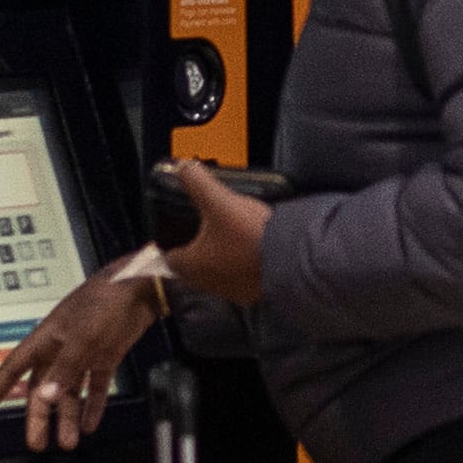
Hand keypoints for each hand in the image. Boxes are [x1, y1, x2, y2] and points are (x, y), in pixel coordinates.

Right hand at [0, 271, 165, 448]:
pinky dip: (92, 406)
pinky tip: (89, 423)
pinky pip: (93, 387)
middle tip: (37, 441)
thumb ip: (65, 368)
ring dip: (67, 417)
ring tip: (67, 441)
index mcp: (46, 339)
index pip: (14, 367)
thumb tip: (47, 397)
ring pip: (69, 392)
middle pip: (43, 389)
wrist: (140, 287)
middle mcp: (61, 348)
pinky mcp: (104, 356)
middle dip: (39, 416)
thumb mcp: (81, 337)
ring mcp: (83, 353)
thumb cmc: (105, 300)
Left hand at [169, 160, 273, 306]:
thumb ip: (197, 182)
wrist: (292, 260)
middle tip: (206, 232)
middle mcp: (207, 284)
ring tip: (230, 240)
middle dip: (198, 252)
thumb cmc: (248, 233)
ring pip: (217, 276)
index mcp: (192, 265)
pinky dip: (241, 269)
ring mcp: (232, 293)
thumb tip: (181, 166)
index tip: (180, 231)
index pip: (170, 258)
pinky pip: (240, 282)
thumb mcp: (220, 201)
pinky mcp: (254, 296)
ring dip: (220, 261)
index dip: (173, 243)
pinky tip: (252, 253)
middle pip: (194, 269)